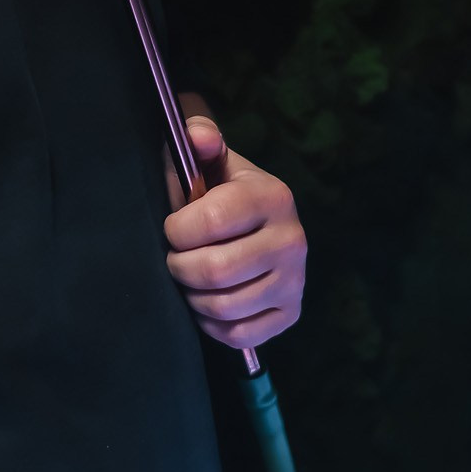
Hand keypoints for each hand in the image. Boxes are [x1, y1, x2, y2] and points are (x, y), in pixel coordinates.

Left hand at [165, 109, 305, 349]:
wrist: (257, 223)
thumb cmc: (221, 190)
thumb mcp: (210, 158)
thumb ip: (197, 136)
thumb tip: (199, 138)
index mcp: (273, 196)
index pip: (210, 222)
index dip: (177, 230)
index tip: (174, 226)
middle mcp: (293, 240)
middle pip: (214, 271)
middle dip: (179, 267)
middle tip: (175, 259)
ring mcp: (296, 280)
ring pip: (223, 307)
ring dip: (192, 298)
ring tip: (190, 279)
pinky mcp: (292, 312)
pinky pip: (240, 335)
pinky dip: (212, 325)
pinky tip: (208, 303)